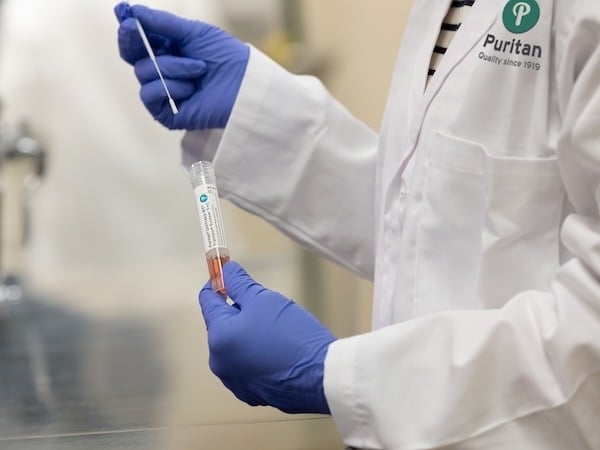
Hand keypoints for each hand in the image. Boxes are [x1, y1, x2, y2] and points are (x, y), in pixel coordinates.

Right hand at [114, 2, 248, 129]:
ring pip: (143, 73)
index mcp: (169, 51)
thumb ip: (163, 23)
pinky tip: (190, 89)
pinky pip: (149, 95)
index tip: (124, 14)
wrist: (245, 84)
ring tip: (199, 69)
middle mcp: (164, 72)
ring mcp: (165, 94)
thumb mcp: (194, 33)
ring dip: (172, 67)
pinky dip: (169, 88)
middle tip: (133, 28)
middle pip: (132, 56)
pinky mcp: (168, 114)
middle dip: (132, 40)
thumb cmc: (226, 57)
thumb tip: (133, 11)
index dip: (129, 28)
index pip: (140, 41)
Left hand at [199, 261, 335, 414]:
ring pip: (234, 346)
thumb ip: (240, 283)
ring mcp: (234, 380)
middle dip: (238, 311)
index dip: (218, 283)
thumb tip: (227, 270)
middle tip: (265, 305)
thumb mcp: (265, 299)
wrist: (321, 375)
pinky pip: (247, 366)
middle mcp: (219, 361)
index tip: (228, 274)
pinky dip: (256, 355)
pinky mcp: (250, 393)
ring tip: (276, 331)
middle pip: (222, 325)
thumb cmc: (292, 334)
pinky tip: (278, 352)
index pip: (208, 301)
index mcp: (218, 336)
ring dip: (247, 334)